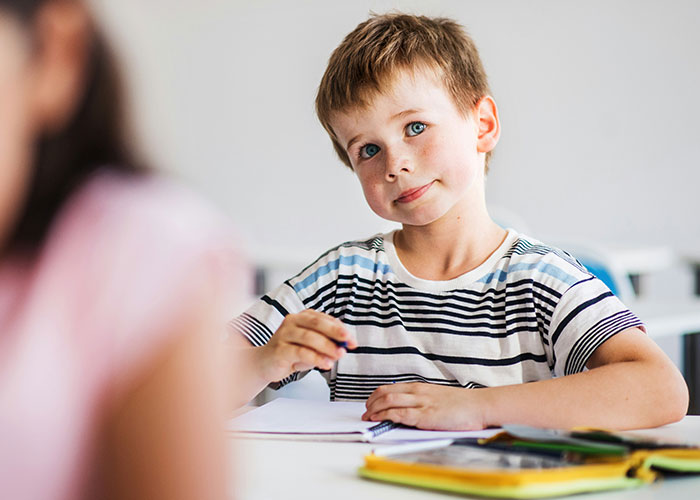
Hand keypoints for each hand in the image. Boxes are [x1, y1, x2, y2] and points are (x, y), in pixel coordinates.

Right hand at [256, 309, 356, 382]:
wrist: (264, 364)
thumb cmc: (290, 353)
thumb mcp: (311, 347)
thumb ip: (326, 345)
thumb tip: (344, 347)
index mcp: (302, 317)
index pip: (324, 319)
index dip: (340, 328)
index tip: (352, 340)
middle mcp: (292, 321)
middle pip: (316, 323)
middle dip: (335, 332)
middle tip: (348, 342)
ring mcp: (284, 334)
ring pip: (309, 337)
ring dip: (327, 346)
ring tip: (339, 355)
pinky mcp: (279, 349)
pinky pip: (300, 352)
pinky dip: (315, 358)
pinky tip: (326, 364)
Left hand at [362, 383, 487, 430]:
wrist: (479, 406)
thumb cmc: (461, 404)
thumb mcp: (436, 397)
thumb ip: (422, 401)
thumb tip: (407, 409)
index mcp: (419, 387)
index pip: (390, 388)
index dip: (375, 396)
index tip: (369, 403)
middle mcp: (417, 392)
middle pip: (385, 393)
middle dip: (371, 403)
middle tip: (365, 412)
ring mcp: (421, 403)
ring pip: (388, 401)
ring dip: (374, 410)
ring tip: (368, 418)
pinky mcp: (425, 416)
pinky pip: (400, 414)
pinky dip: (386, 416)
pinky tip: (379, 420)